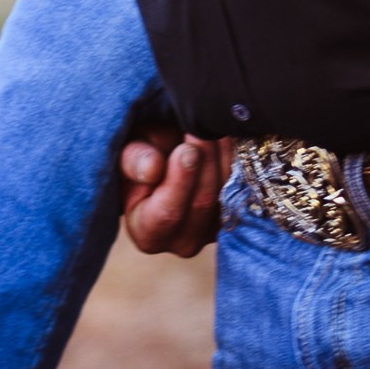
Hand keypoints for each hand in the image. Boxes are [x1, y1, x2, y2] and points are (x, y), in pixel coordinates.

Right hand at [120, 128, 233, 256]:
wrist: (165, 156)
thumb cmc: (141, 156)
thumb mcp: (127, 152)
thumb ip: (133, 160)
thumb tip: (152, 168)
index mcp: (147, 232)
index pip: (166, 214)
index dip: (179, 181)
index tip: (186, 148)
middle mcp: (182, 241)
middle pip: (202, 202)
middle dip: (205, 160)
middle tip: (202, 127)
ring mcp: (212, 232)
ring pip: (226, 193)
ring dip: (223, 155)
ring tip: (212, 126)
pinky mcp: (235, 217)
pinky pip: (242, 189)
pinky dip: (236, 160)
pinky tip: (226, 137)